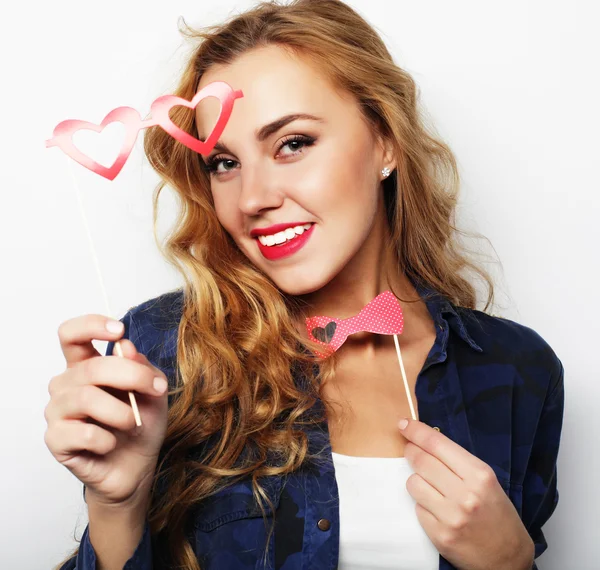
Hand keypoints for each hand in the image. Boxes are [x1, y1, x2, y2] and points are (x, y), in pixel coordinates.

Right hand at [44, 315, 168, 509]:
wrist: (137, 466)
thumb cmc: (143, 423)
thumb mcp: (154, 390)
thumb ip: (142, 366)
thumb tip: (125, 346)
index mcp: (86, 366)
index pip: (71, 335)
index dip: (90, 326)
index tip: (118, 330)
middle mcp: (67, 385)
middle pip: (90, 367)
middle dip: (131, 376)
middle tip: (156, 390)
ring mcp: (58, 412)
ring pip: (86, 398)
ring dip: (122, 412)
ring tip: (132, 423)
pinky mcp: (56, 440)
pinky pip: (82, 433)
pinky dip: (107, 439)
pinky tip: (111, 444)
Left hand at [398, 418, 533, 569]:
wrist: (508, 558)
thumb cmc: (497, 514)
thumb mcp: (486, 481)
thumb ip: (457, 462)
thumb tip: (424, 442)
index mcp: (479, 475)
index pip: (437, 444)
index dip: (416, 431)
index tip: (404, 424)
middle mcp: (465, 494)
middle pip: (421, 461)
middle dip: (411, 452)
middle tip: (411, 451)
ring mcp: (451, 516)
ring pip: (413, 483)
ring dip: (417, 481)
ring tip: (432, 488)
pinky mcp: (439, 535)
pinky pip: (417, 508)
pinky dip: (423, 505)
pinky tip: (438, 510)